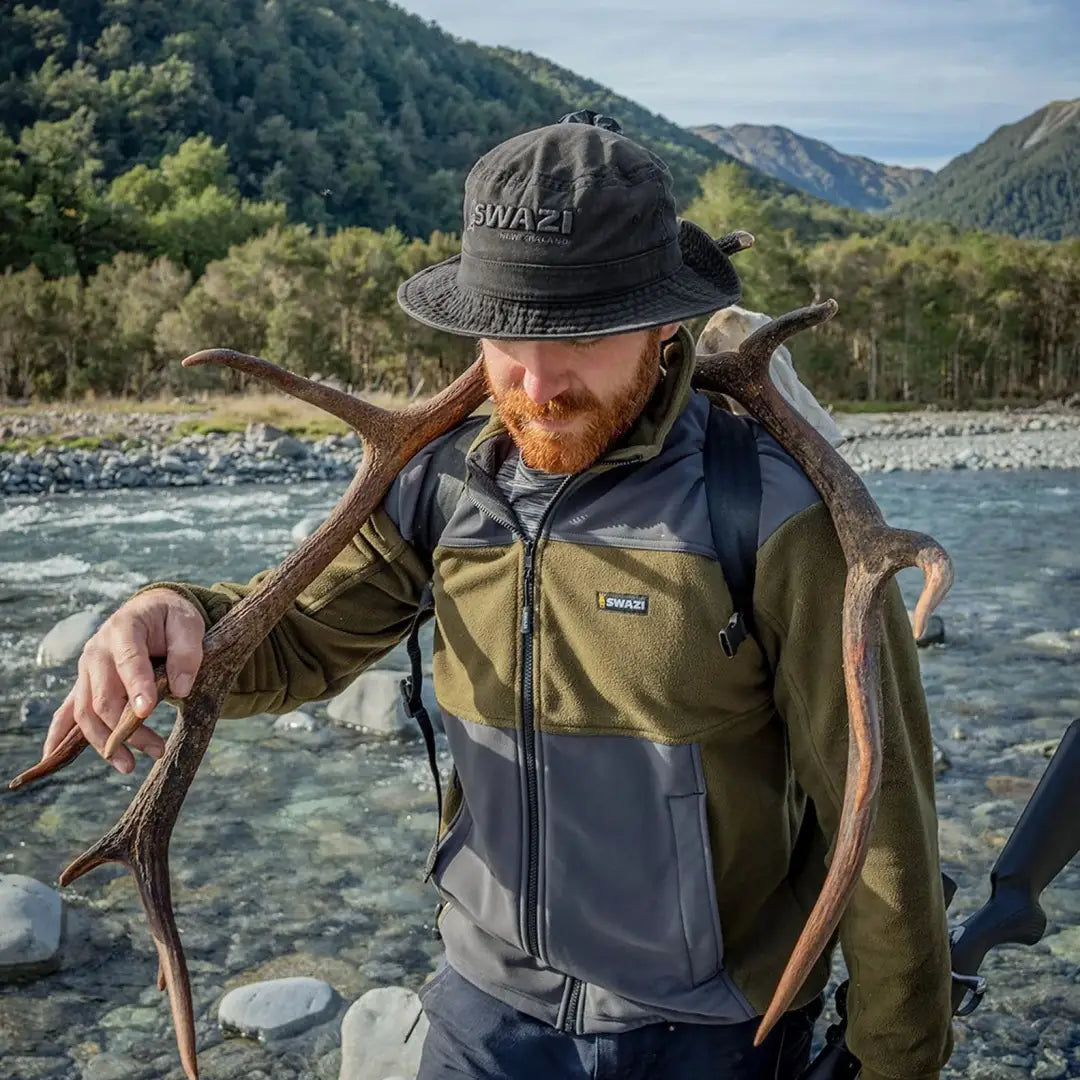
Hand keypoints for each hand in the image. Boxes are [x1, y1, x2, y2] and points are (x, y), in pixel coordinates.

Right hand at [43, 589, 204, 772]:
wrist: (151, 611)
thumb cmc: (171, 618)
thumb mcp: (188, 624)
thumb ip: (187, 653)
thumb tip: (180, 688)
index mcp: (124, 629)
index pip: (128, 661)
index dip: (136, 686)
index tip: (147, 711)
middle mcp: (97, 650)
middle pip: (104, 696)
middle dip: (127, 727)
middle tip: (156, 750)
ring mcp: (86, 669)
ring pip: (86, 712)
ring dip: (105, 742)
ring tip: (130, 766)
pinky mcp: (85, 684)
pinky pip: (67, 712)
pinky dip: (58, 735)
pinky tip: (51, 757)